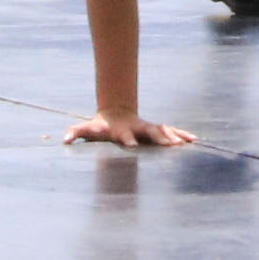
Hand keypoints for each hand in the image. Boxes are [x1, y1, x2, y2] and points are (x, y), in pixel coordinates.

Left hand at [66, 112, 194, 147]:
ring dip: (175, 136)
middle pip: (150, 131)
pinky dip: (182, 135)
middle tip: (170, 144)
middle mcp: (138, 127)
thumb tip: (64, 140)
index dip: (128, 140)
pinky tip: (194, 140)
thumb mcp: (86, 129)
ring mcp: (148, 127)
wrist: (115, 113)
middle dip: (160, 137)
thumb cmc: (99, 126)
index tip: (132, 145)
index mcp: (122, 130)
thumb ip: (75, 132)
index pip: (125, 135)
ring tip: (187, 142)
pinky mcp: (155, 130)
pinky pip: (171, 132)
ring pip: (164, 130)